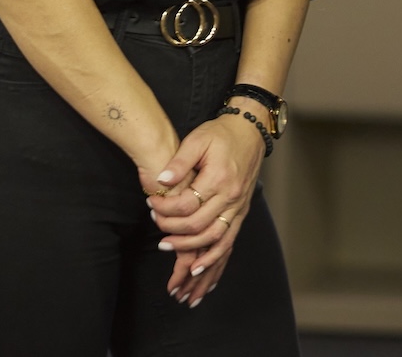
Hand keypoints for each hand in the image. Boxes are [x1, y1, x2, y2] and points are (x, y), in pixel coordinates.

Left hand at [140, 110, 266, 306]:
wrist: (250, 131)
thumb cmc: (221, 134)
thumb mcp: (198, 139)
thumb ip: (179, 161)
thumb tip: (161, 180)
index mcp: (219, 179)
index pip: (187, 205)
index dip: (165, 208)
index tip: (151, 203)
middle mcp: (231, 197)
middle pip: (199, 226)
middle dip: (174, 231)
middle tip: (157, 228)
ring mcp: (239, 207)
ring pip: (216, 241)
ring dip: (193, 253)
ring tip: (171, 254)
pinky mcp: (242, 212)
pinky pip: (229, 242)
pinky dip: (215, 259)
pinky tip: (200, 271)